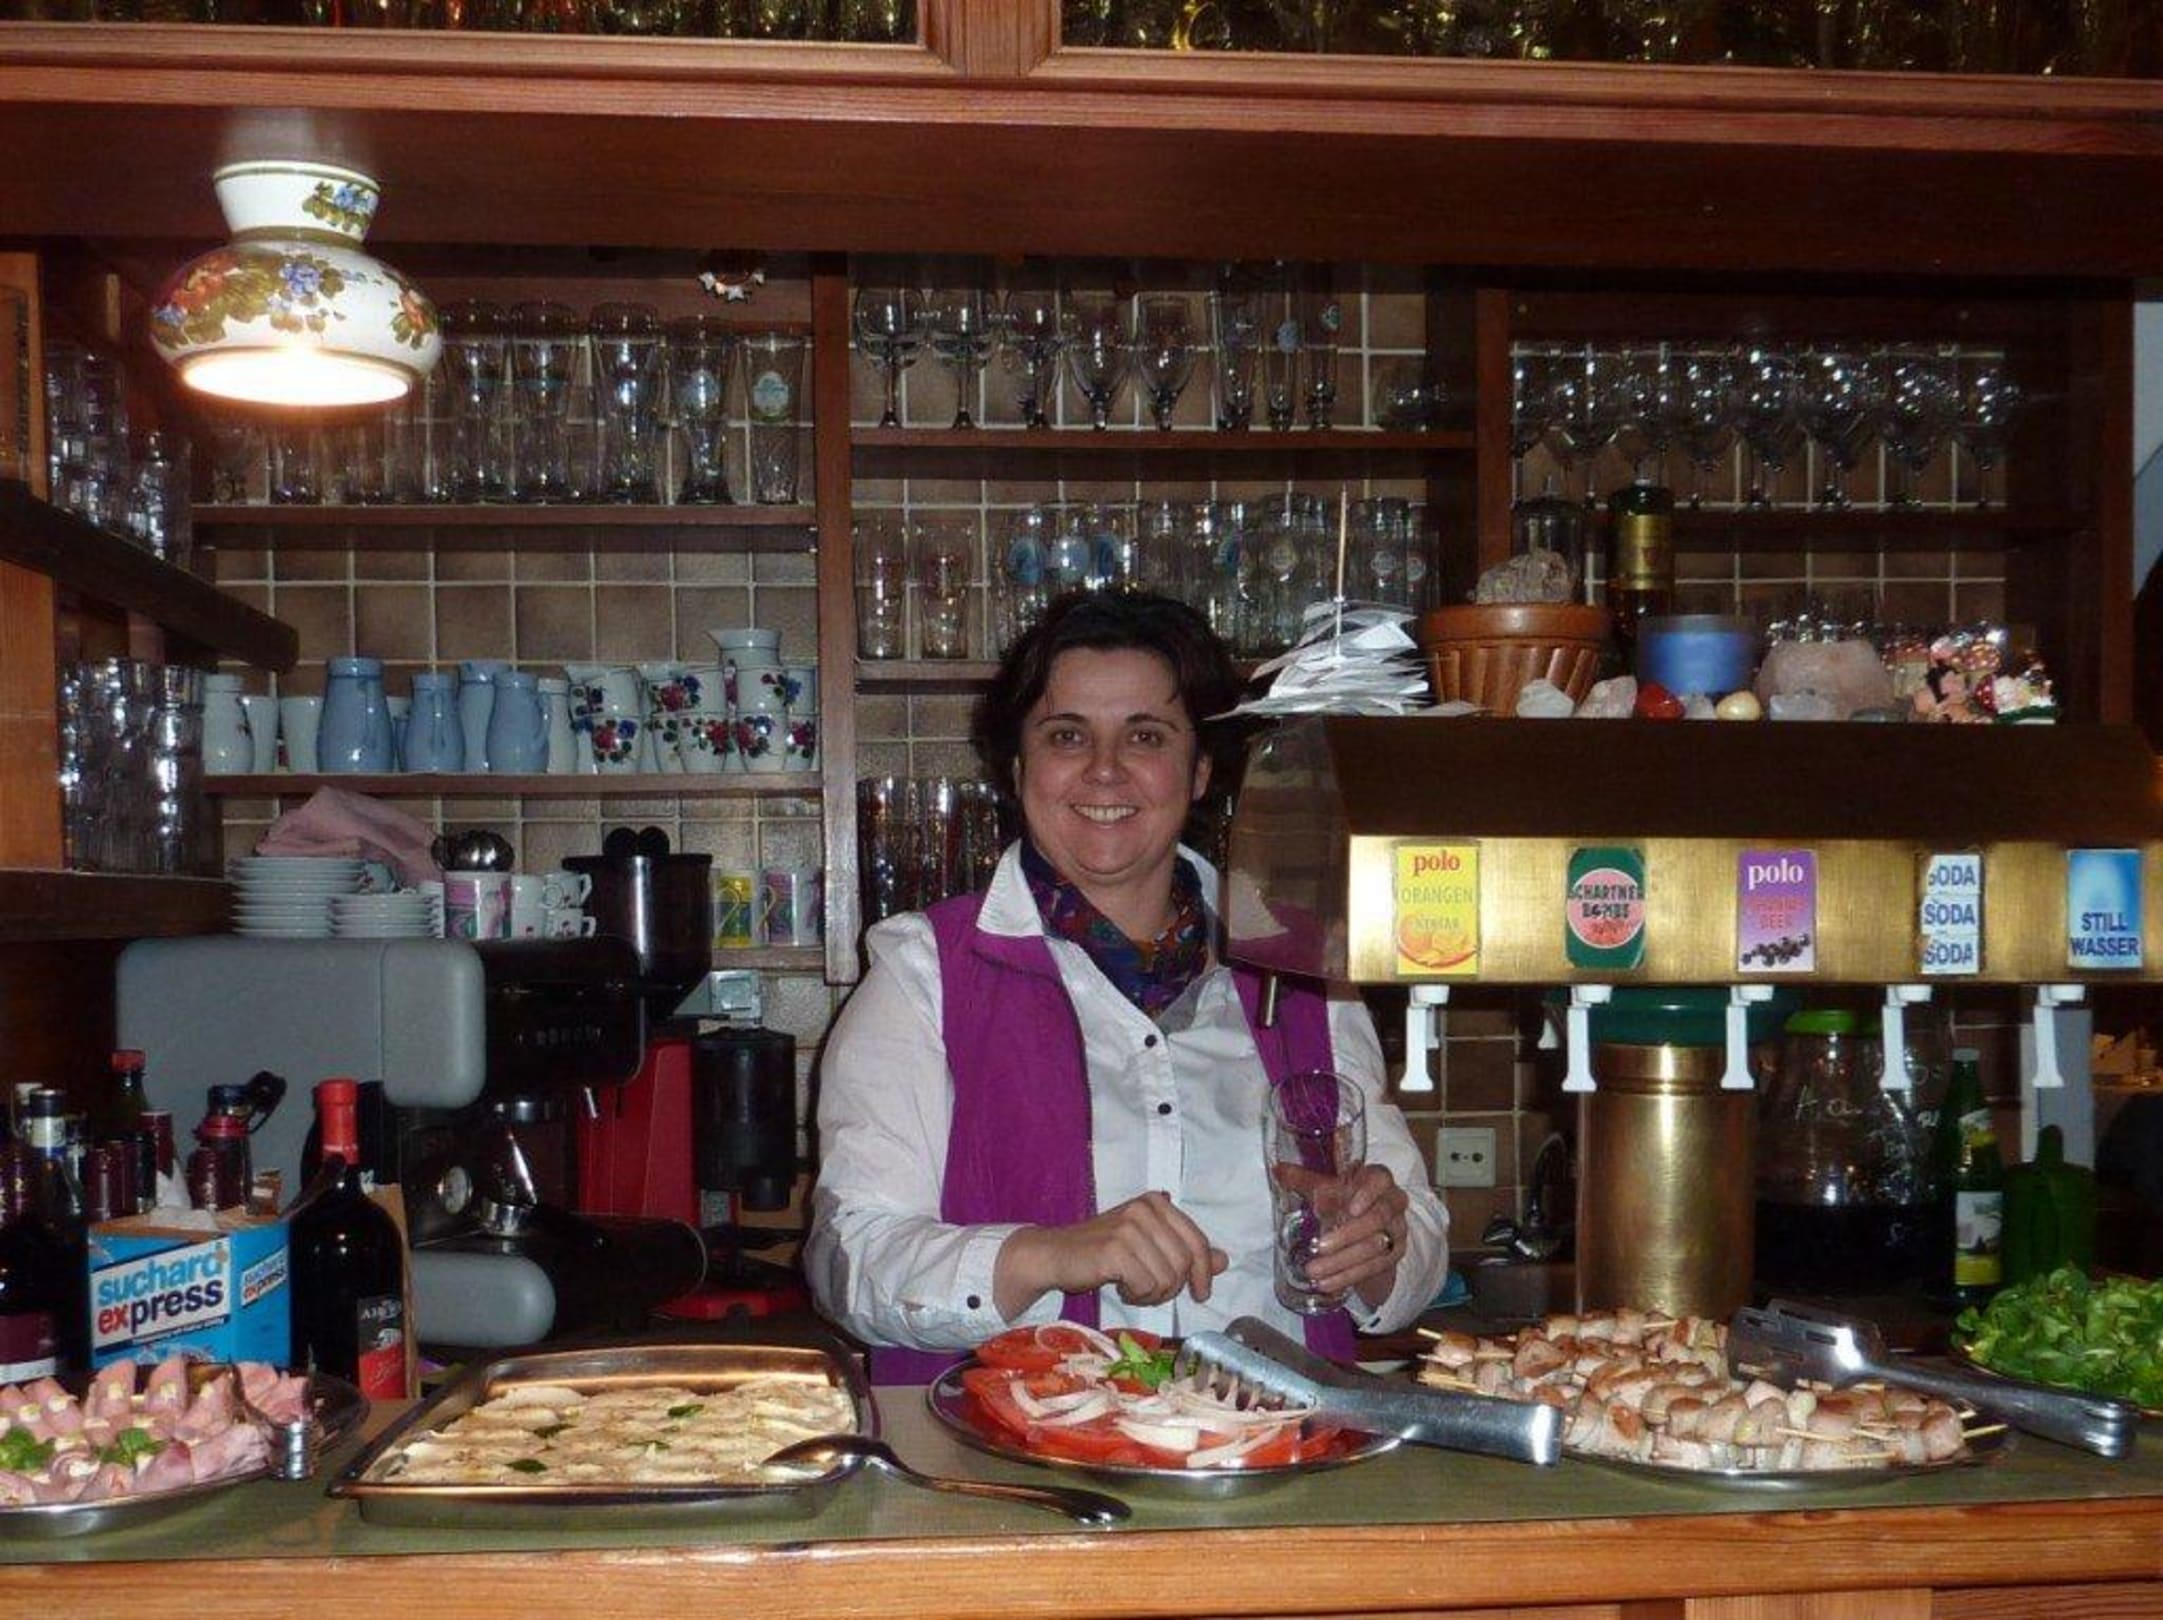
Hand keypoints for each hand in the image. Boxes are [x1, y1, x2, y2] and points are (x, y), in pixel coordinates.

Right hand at [994, 1192, 1227, 1319]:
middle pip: (1184, 1262)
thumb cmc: (1103, 1252)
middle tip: (1151, 1292)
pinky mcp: (1114, 1249)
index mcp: (1156, 1202)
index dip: (1203, 1272)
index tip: (1200, 1293)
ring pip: (1167, 1277)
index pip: (1197, 1241)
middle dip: (1172, 1287)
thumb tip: (1223, 1261)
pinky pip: (1146, 1284)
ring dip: (1153, 1293)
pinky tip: (1121, 1289)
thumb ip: (1184, 1251)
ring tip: (1134, 1288)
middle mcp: (1145, 1208)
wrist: (1055, 1255)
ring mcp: (1129, 1227)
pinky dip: (1137, 1295)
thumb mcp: (1149, 1247)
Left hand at [1300, 1164, 1410, 1307]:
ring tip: (1313, 1272)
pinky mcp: (1395, 1254)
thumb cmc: (1346, 1198)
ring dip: (1342, 1262)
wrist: (1368, 1226)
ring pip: (1375, 1247)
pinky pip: (1373, 1268)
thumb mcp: (1326, 1188)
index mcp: (1378, 1180)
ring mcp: (1397, 1229)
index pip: (1381, 1179)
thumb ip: (1304, 1180)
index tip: (1350, 1208)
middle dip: (1346, 1236)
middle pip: (1377, 1218)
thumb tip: (1278, 1170)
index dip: (1368, 1193)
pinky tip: (1326, 1284)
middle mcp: (1393, 1203)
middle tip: (1318, 1247)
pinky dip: (1347, 1277)